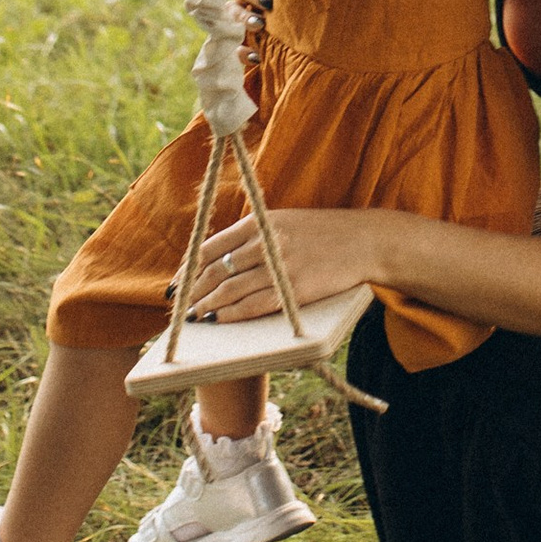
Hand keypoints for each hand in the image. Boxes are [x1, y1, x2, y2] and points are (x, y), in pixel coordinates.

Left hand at [186, 206, 394, 321]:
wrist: (364, 241)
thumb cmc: (323, 232)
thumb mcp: (285, 221)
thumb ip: (254, 234)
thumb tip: (219, 255)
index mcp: (261, 222)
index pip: (211, 246)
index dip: (188, 268)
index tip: (176, 283)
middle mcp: (266, 242)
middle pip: (215, 270)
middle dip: (192, 291)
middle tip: (178, 306)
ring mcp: (280, 267)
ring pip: (230, 290)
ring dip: (207, 306)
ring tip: (194, 317)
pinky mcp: (294, 290)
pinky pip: (253, 305)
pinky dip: (231, 315)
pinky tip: (219, 320)